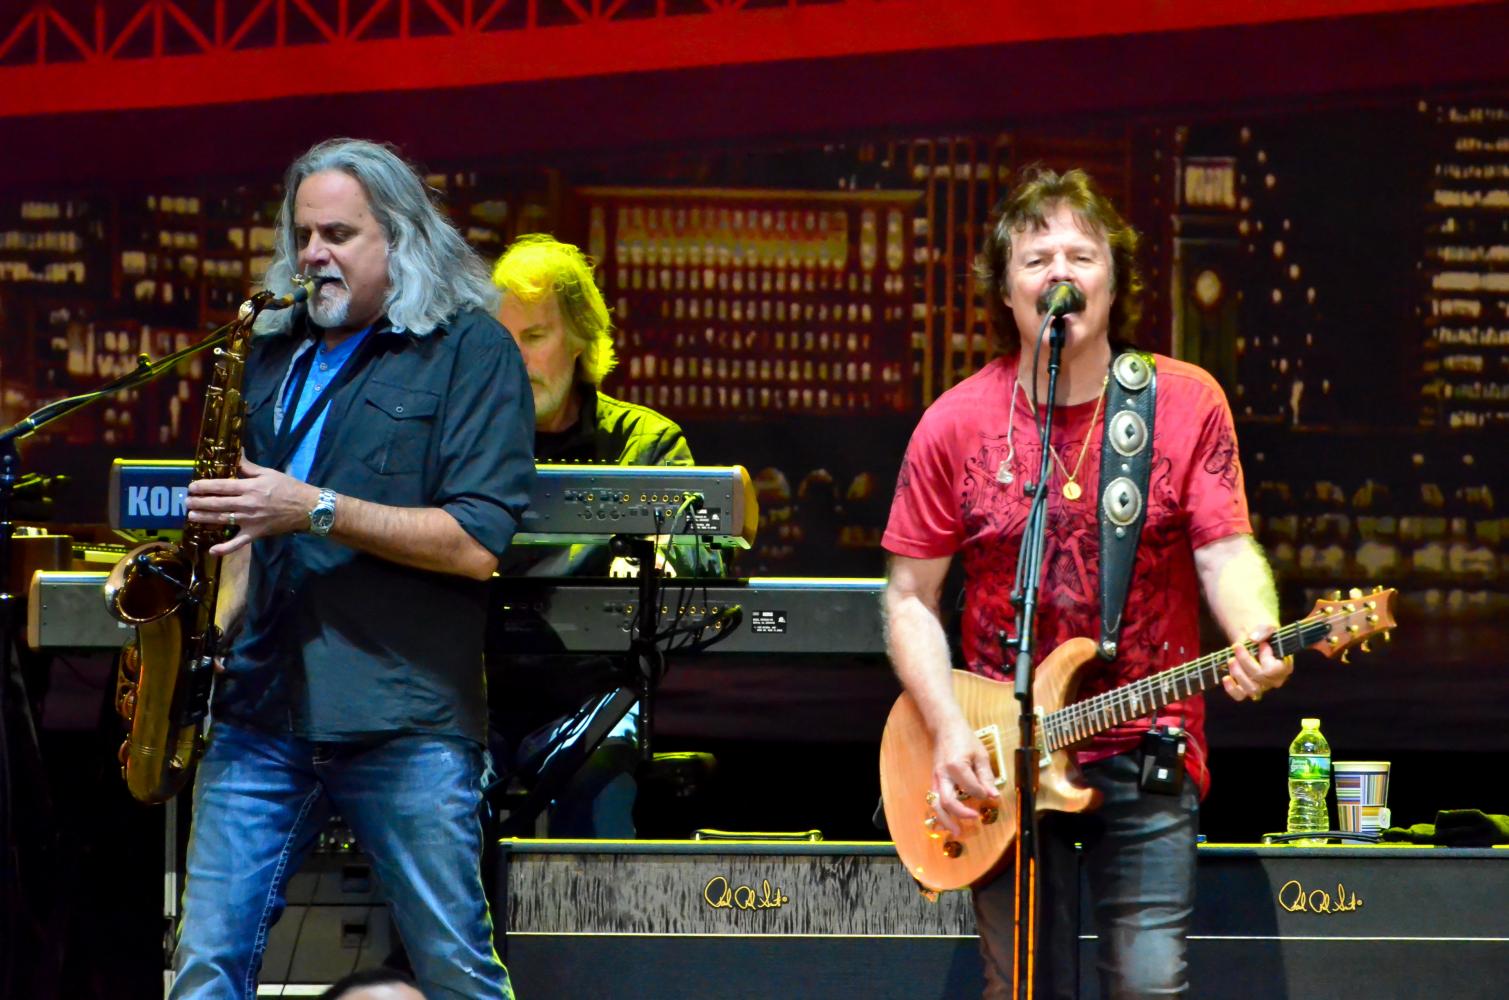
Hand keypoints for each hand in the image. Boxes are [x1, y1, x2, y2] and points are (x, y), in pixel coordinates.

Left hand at [186, 456, 320, 556]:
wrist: (308, 508)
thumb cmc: (289, 488)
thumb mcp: (269, 473)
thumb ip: (248, 466)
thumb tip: (235, 454)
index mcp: (250, 487)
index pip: (221, 486)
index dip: (204, 486)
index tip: (192, 486)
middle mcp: (247, 504)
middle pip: (218, 503)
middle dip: (199, 502)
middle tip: (187, 501)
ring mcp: (250, 520)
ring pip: (222, 520)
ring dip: (205, 519)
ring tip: (191, 517)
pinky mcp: (255, 533)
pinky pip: (238, 542)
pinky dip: (225, 548)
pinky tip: (212, 550)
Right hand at [928, 717, 999, 835]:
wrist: (945, 728)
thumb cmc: (964, 739)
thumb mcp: (980, 755)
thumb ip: (986, 776)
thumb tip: (993, 795)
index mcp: (956, 767)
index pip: (971, 789)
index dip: (983, 794)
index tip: (990, 794)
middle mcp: (942, 775)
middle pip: (947, 802)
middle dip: (961, 814)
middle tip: (974, 819)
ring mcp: (936, 779)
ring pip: (936, 804)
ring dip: (945, 820)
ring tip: (956, 831)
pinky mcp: (934, 781)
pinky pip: (934, 799)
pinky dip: (940, 812)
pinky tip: (948, 821)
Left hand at [1222, 624, 1291, 702]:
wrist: (1253, 639)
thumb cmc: (1264, 634)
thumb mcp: (1267, 626)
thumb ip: (1264, 630)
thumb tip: (1253, 639)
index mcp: (1285, 667)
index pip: (1273, 670)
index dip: (1265, 657)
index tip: (1262, 644)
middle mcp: (1275, 680)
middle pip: (1259, 677)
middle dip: (1245, 660)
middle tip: (1237, 646)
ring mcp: (1262, 686)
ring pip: (1251, 689)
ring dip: (1238, 674)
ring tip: (1231, 659)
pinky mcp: (1247, 689)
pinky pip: (1240, 696)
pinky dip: (1231, 689)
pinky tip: (1226, 677)